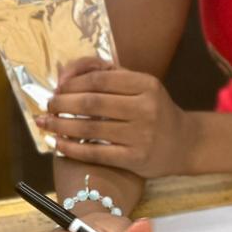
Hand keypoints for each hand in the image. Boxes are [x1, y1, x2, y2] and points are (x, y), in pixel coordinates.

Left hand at [37, 57, 194, 177]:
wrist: (184, 143)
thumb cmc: (156, 110)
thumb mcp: (141, 85)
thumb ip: (109, 73)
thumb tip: (67, 73)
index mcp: (147, 84)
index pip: (100, 79)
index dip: (73, 83)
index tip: (59, 87)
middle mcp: (146, 107)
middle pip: (92, 102)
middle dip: (63, 103)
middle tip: (49, 105)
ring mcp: (142, 134)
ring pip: (90, 128)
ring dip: (61, 125)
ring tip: (46, 123)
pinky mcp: (136, 158)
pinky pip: (95, 152)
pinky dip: (71, 148)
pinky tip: (58, 144)